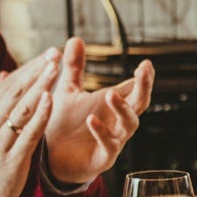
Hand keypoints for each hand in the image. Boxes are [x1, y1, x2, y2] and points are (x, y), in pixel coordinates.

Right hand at [0, 52, 55, 196]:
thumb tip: (6, 74)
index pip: (9, 85)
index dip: (30, 67)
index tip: (49, 53)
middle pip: (16, 91)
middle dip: (37, 70)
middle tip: (55, 53)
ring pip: (22, 108)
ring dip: (40, 86)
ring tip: (55, 68)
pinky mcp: (12, 158)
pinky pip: (28, 133)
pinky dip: (39, 115)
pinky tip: (51, 99)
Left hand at [42, 40, 152, 188]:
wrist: (50, 157)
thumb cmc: (64, 123)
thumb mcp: (69, 91)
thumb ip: (75, 67)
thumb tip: (76, 38)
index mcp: (113, 104)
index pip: (135, 88)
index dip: (144, 77)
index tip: (147, 63)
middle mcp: (118, 121)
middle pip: (140, 103)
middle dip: (144, 87)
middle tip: (144, 71)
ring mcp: (114, 140)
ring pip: (129, 124)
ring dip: (123, 109)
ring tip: (111, 94)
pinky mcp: (102, 158)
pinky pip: (109, 145)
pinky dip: (101, 132)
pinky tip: (91, 119)